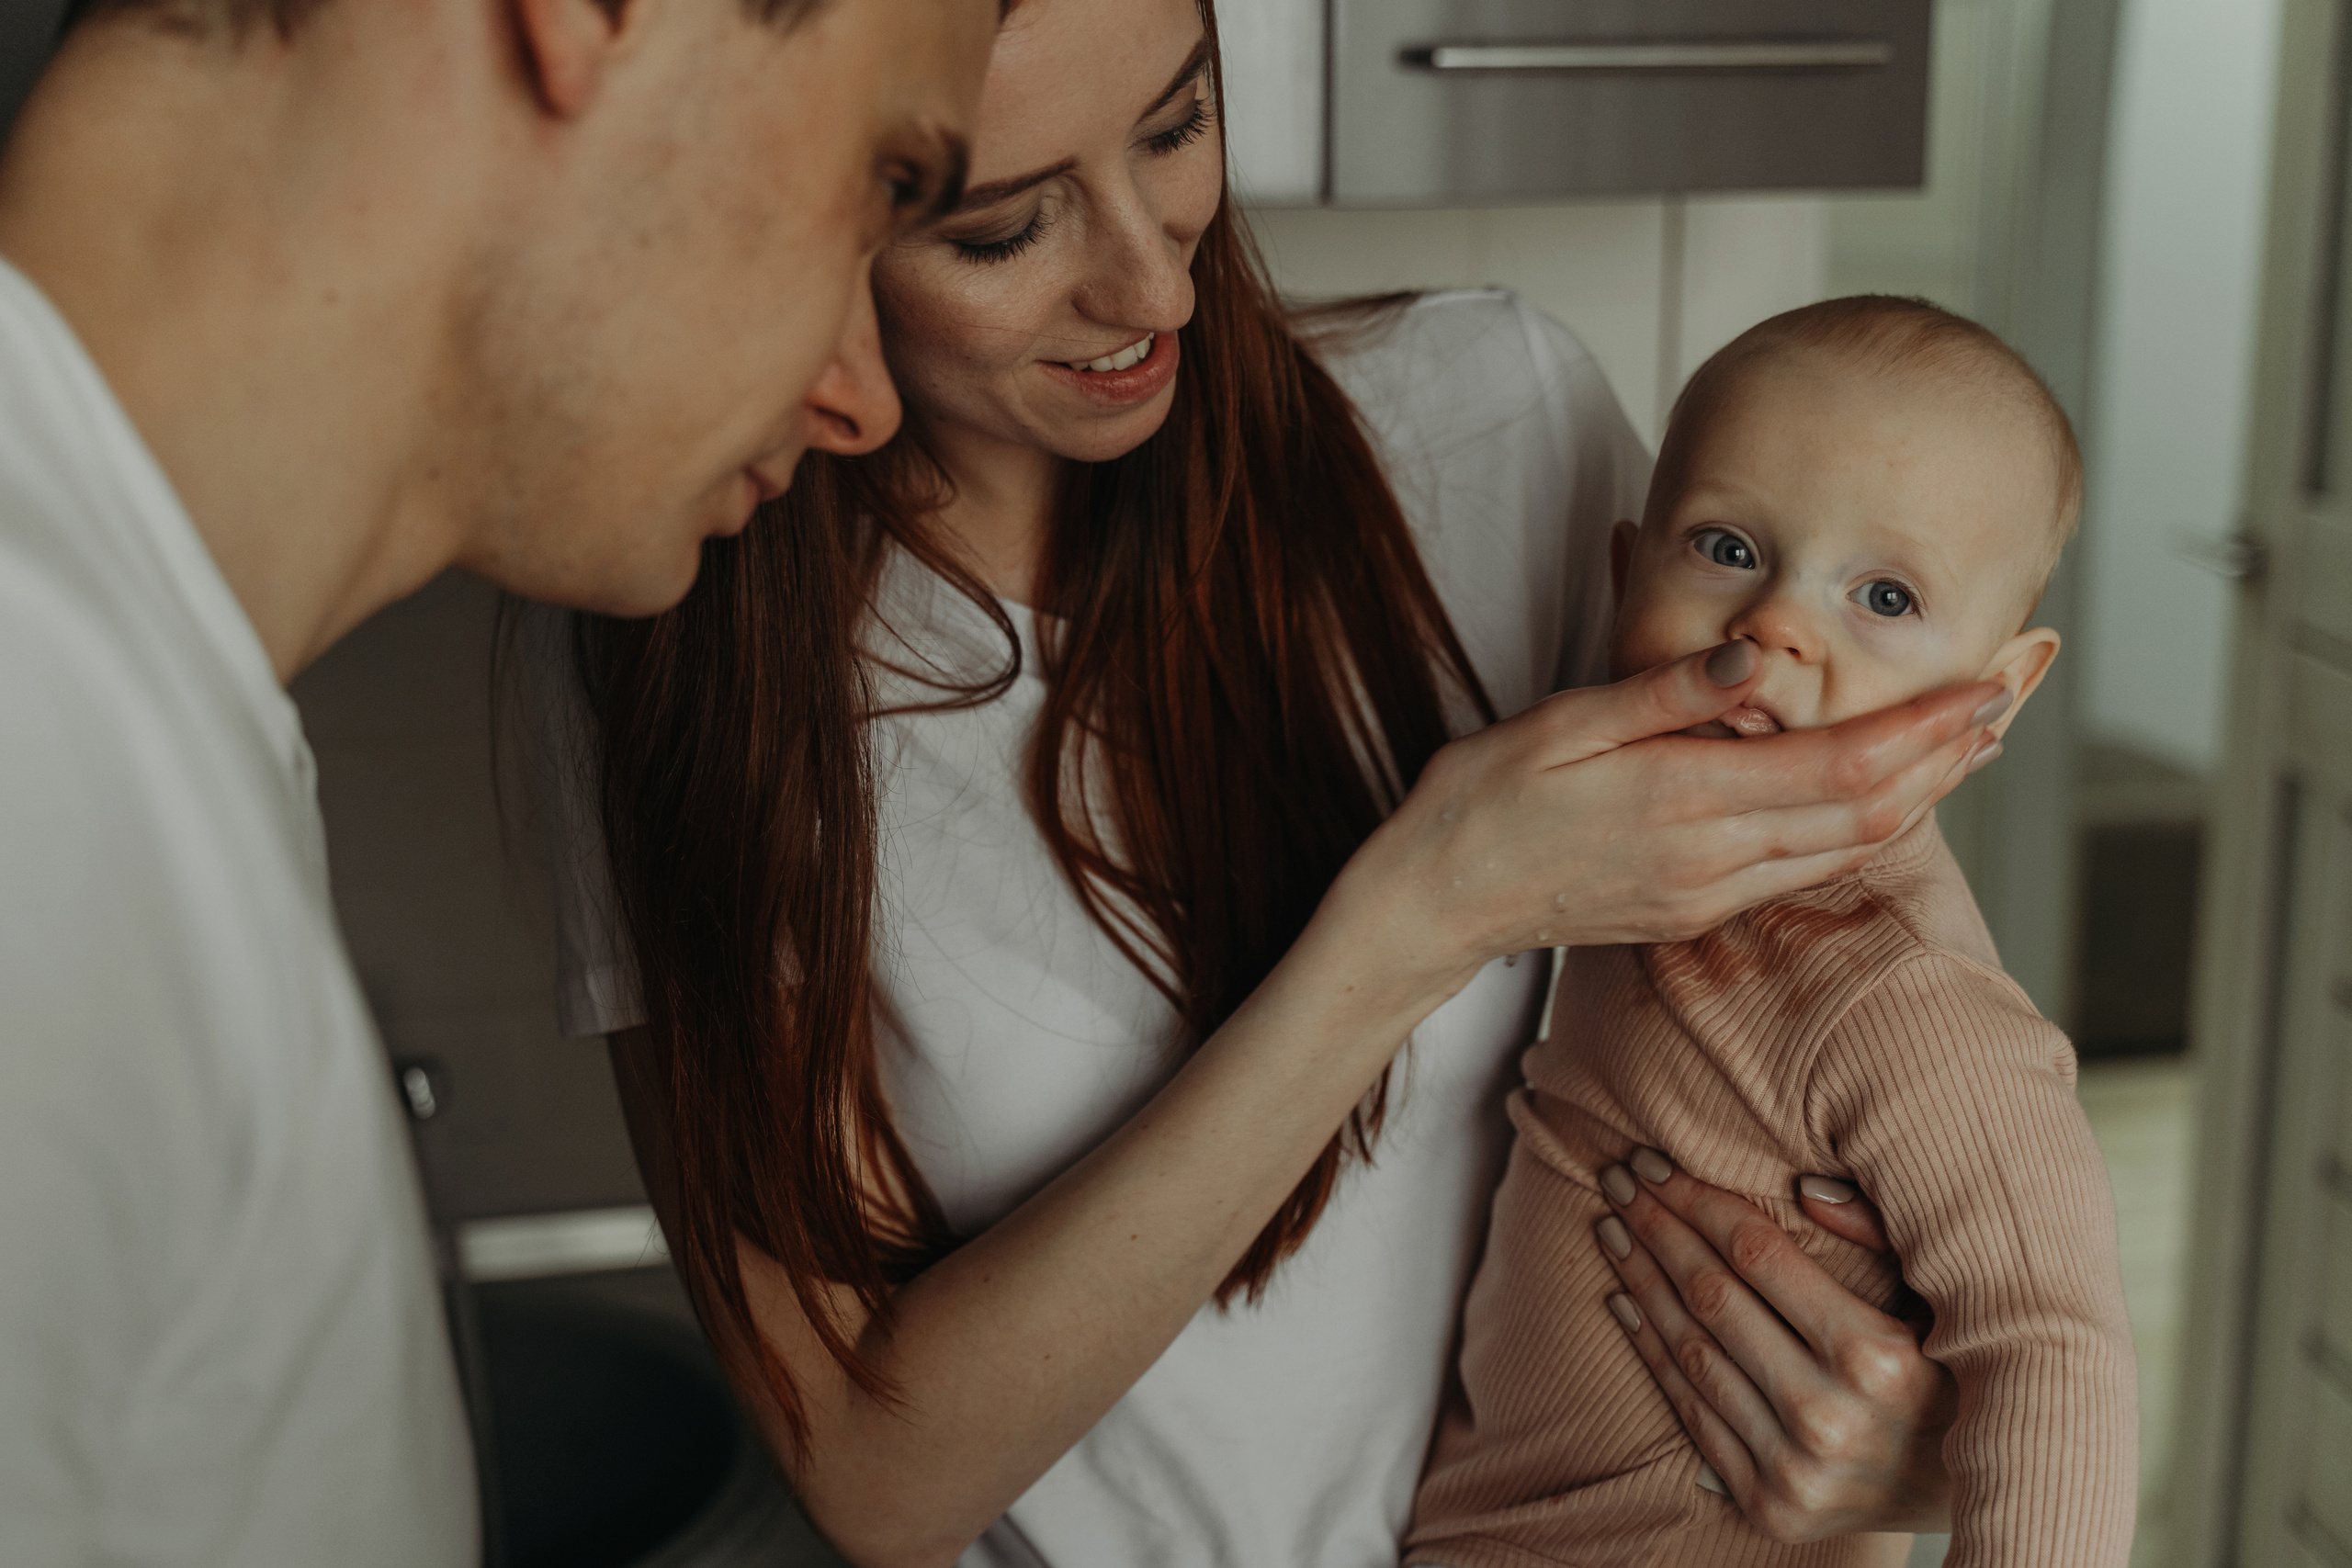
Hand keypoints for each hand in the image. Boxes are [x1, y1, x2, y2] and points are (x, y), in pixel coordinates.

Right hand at [1332, 640, 2007, 993]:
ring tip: (1968, 747)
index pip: (1843, 764)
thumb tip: (1760, 655)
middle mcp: (1713, 858)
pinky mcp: (1696, 912)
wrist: (1438, 902)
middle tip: (2006, 707)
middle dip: (1947, 759)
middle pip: (1870, 812)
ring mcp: (1709, 894)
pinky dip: (1863, 830)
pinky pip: (1806, 871)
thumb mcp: (1562, 724)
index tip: (1985, 687)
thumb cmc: (1484, 799)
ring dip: (1919, 798)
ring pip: (1848, 849)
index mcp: (1686, 799)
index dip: (1927, 726)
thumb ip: (1668, 694)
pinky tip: (1882, 799)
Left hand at [1592, 1148, 1957, 1539]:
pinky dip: (1652, 1351)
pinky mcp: (1768, 1506)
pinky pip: (1691, 1412)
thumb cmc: (1952, 1370)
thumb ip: (1879, 1234)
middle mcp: (1831, 1416)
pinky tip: (1626, 1301)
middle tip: (1617, 1180)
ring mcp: (1795, 1469)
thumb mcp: (1939, 1295)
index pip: (1756, 1254)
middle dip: (1656, 1228)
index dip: (1697, 1200)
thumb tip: (1803, 1186)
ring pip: (1691, 1352)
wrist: (1970, 1493)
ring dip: (1641, 1282)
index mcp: (1877, 1355)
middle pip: (1712, 1297)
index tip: (1654, 1161)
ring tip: (1612, 1231)